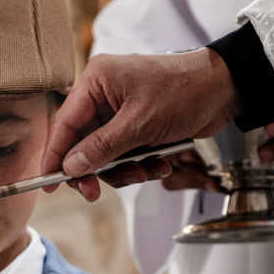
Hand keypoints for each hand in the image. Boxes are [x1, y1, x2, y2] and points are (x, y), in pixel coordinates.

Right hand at [42, 49, 240, 200]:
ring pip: (104, 155)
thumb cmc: (185, 90)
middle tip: (94, 192)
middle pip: (81, 144)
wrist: (225, 90)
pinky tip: (160, 165)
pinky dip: (140, 165)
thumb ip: (102, 147)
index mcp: (97, 81)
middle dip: (94, 170)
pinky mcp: (137, 127)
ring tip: (145, 172)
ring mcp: (120, 113)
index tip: (47, 182)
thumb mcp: (140, 122)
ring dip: (123, 171)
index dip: (54, 155)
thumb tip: (71, 167)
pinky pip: (125, 155)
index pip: (64, 124)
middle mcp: (103, 96)